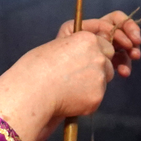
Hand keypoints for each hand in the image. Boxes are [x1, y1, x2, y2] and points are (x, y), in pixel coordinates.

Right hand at [0, 31, 115, 140]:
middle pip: (108, 63)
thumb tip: (85, 56)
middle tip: (79, 77)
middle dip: (99, 69)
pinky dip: (86, 100)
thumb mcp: (58, 46)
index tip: (83, 62)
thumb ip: (76, 50)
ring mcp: (99, 78)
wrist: (32, 91)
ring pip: (103, 81)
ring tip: (69, 89)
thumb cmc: (36, 68)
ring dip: (93, 85)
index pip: (105, 45)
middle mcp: (98, 57)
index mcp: (87, 40)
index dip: (95, 54)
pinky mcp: (97, 97)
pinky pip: (96, 98)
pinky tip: (68, 100)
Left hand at [56, 10, 140, 77]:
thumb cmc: (56, 53)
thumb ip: (92, 32)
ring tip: (132, 59)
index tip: (129, 39)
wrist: (52, 78)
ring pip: (125, 47)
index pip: (115, 19)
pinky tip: (123, 73)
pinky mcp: (107, 65)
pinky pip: (120, 62)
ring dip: (131, 53)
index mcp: (93, 26)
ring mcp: (105, 51)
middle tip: (135, 46)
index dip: (125, 26)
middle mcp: (101, 36)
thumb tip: (110, 34)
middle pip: (124, 30)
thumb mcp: (71, 34)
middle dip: (132, 36)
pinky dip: (124, 66)